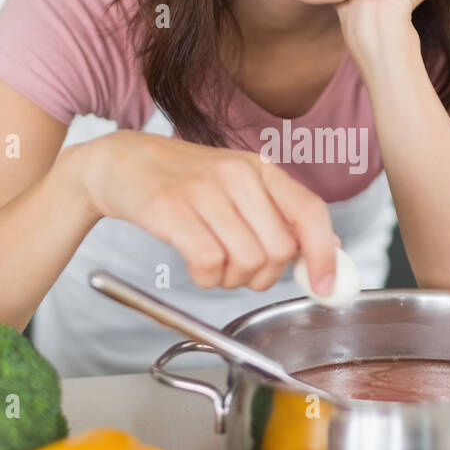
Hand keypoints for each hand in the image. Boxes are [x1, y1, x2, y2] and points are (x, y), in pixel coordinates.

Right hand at [77, 131, 340, 293]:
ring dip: (231, 279)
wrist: (122, 162)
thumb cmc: (184, 181)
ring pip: (246, 261)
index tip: (325, 287)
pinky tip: (195, 265)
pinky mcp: (170, 209)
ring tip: (212, 264)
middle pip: (278, 250)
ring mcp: (203, 190)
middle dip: (263, 276)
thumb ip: (280, 215)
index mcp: (260, 169)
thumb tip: (327, 248)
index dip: (323, 256)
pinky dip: (205, 278)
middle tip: (240, 270)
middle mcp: (237, 175)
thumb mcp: (238, 186)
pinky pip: (208, 263)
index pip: (311, 212)